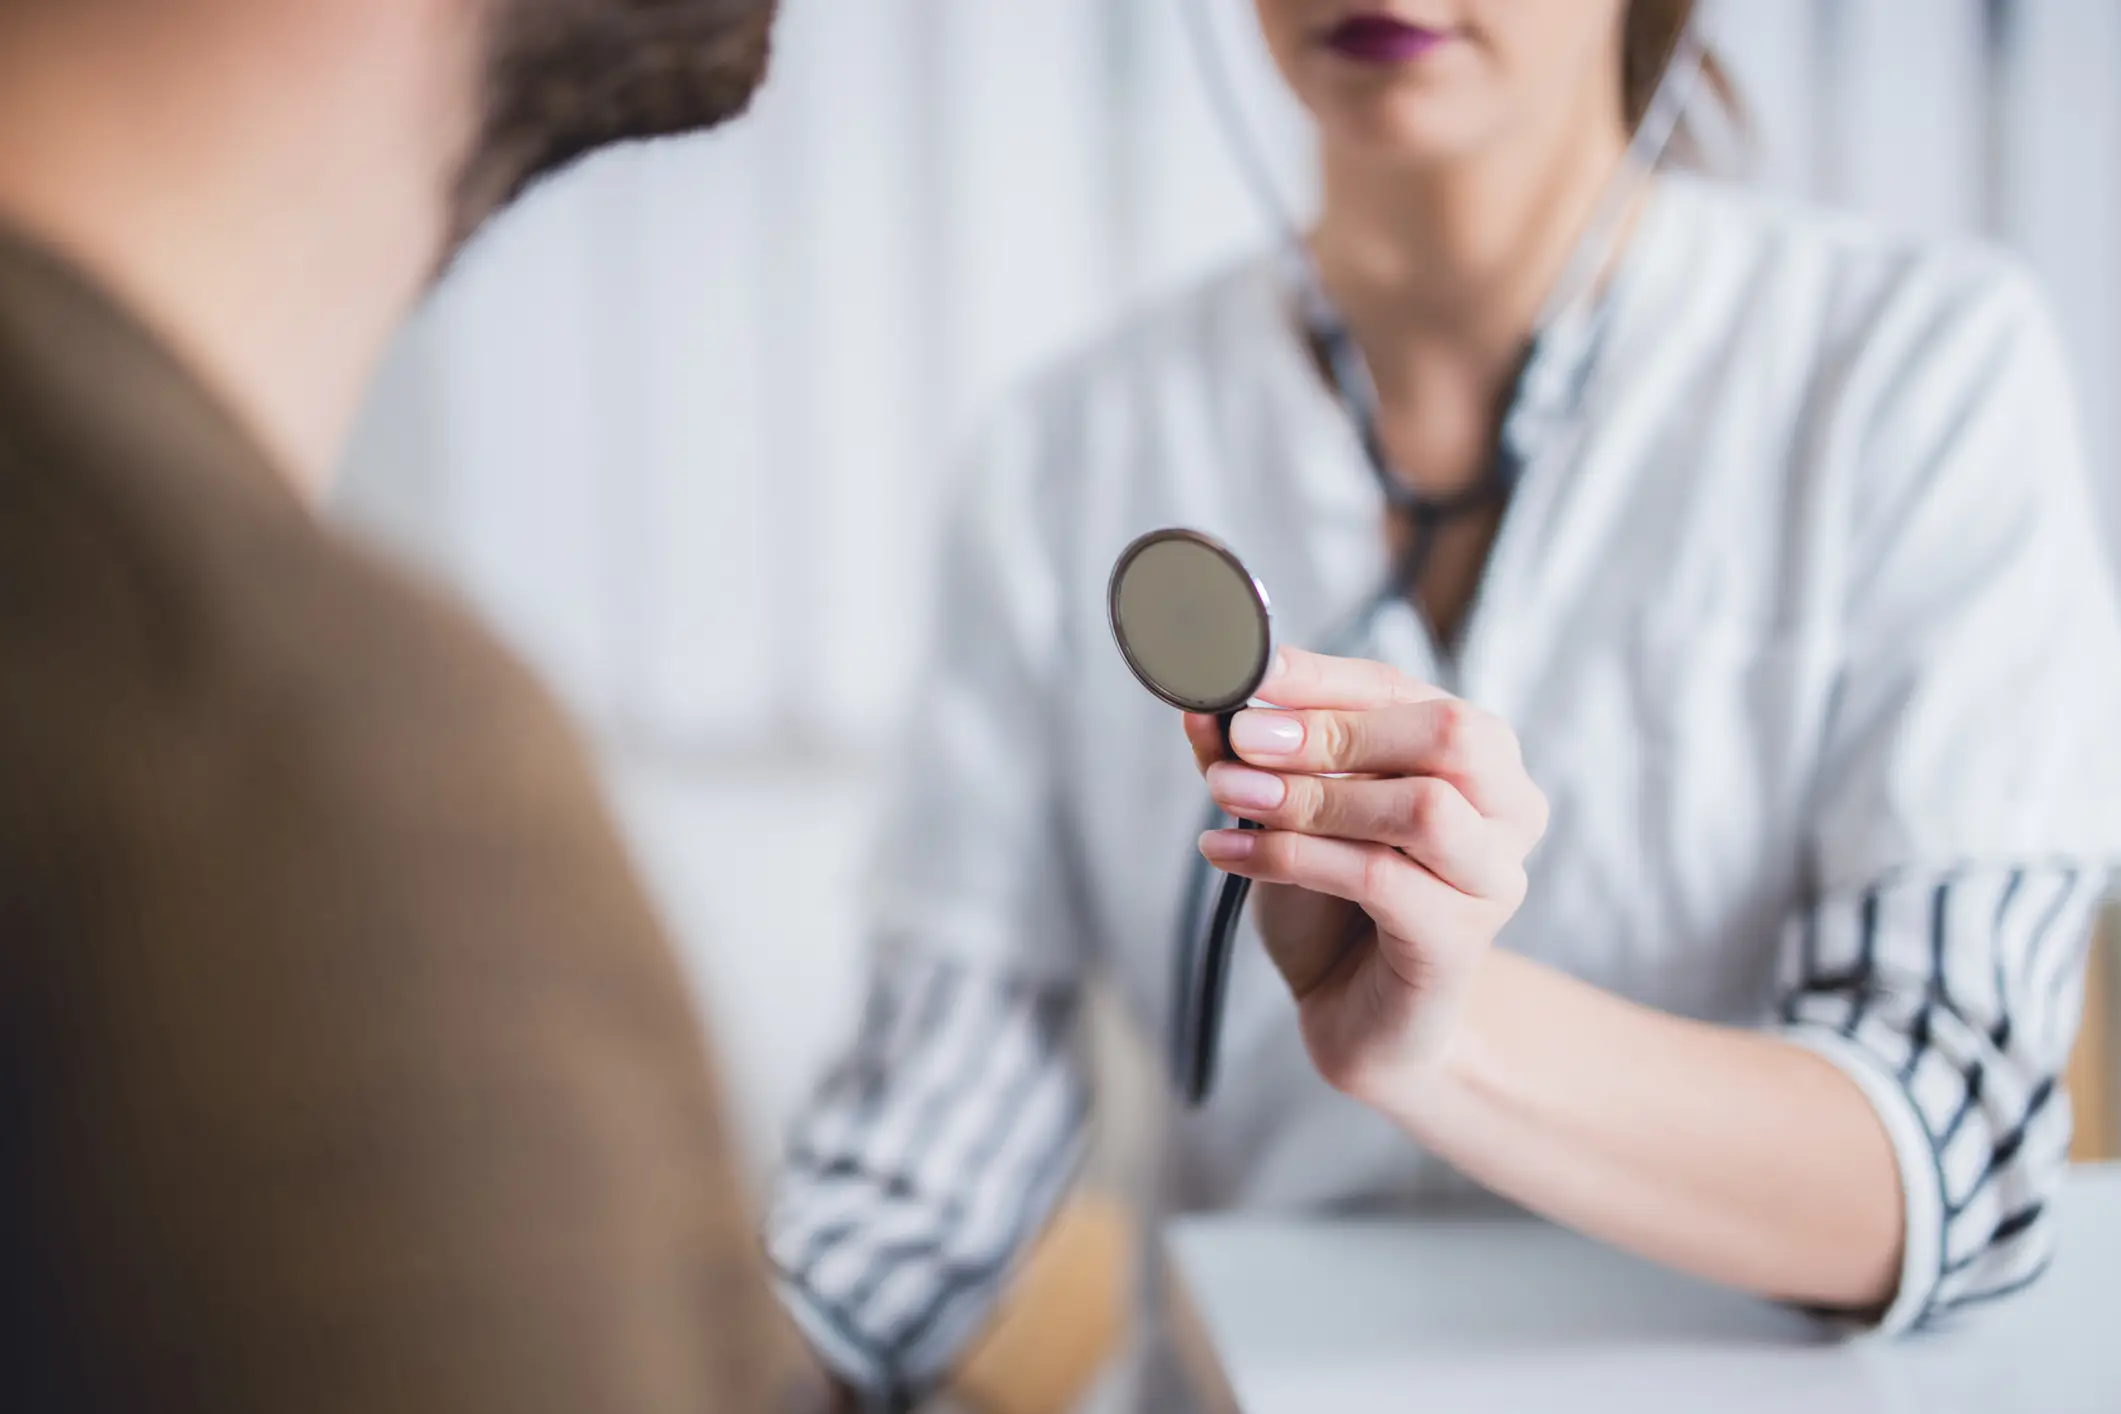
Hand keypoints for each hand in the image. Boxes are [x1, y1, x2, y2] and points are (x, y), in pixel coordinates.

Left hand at [1183, 649, 1547, 1104]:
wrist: (1352, 1015)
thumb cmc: (1328, 903)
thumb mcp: (1284, 811)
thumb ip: (1253, 756)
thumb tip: (1204, 702)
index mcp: (1475, 755)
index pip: (1404, 688)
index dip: (1324, 674)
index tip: (1247, 666)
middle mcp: (1507, 807)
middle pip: (1447, 734)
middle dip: (1336, 729)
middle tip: (1244, 736)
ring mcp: (1495, 876)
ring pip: (1423, 808)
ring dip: (1314, 796)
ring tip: (1227, 795)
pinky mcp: (1462, 939)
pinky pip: (1381, 878)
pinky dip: (1293, 855)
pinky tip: (1226, 852)